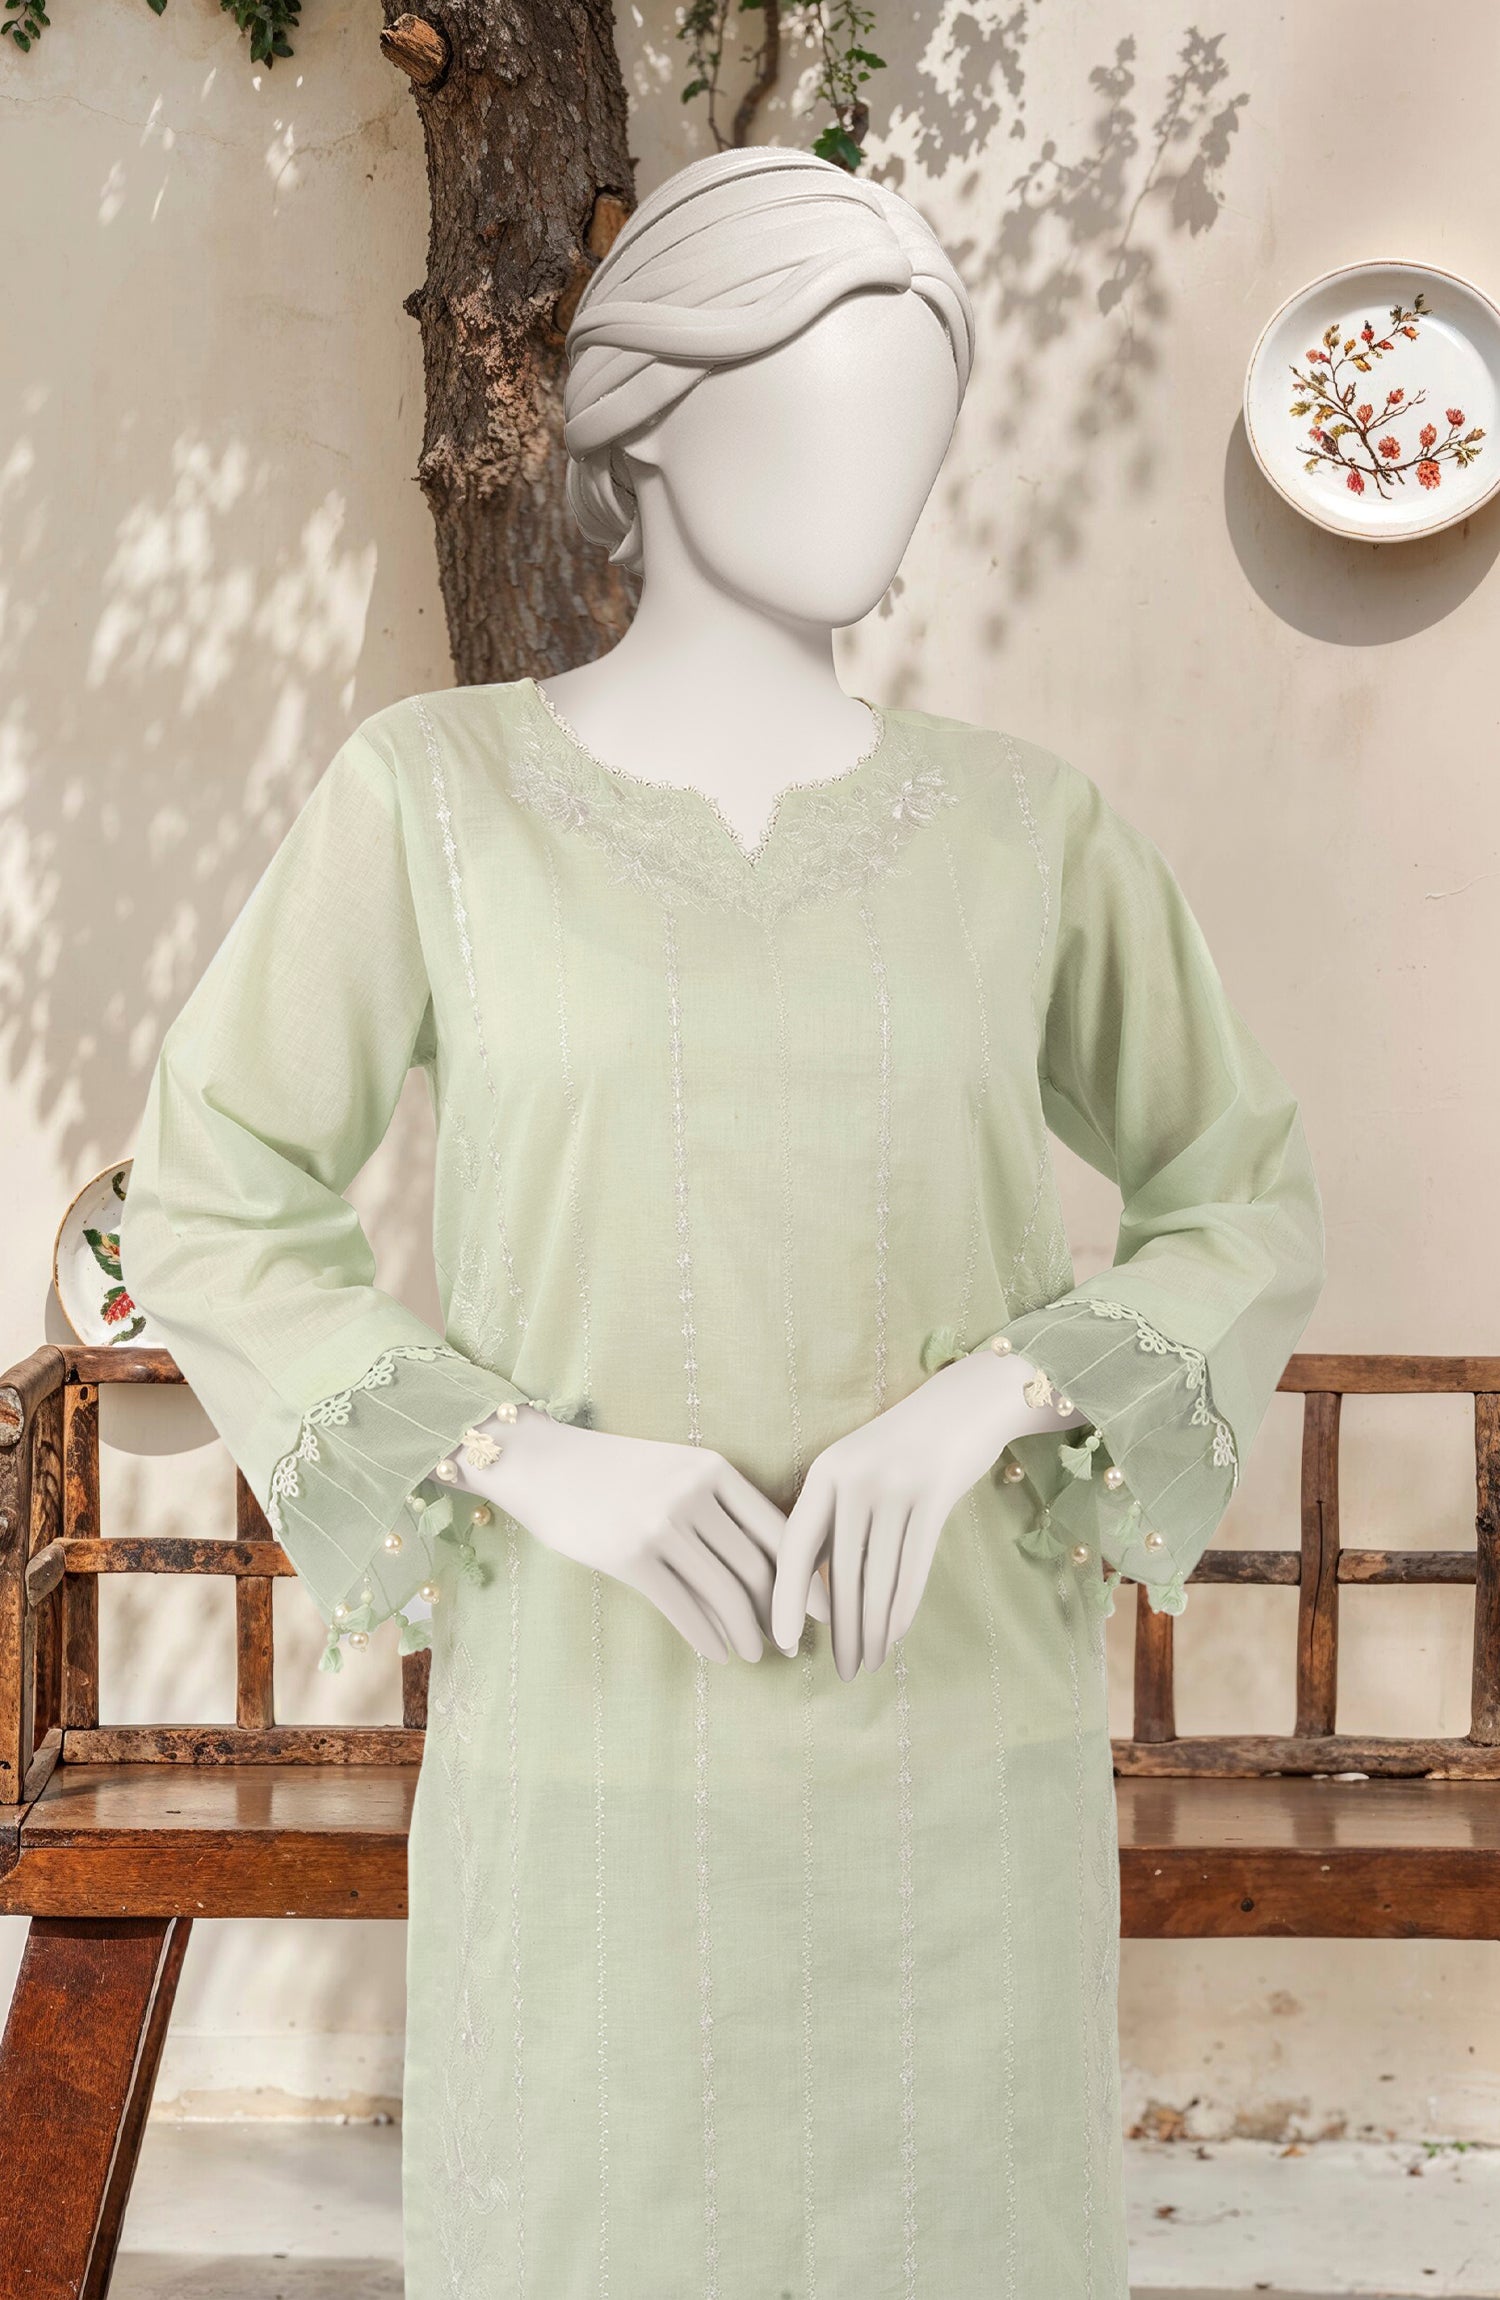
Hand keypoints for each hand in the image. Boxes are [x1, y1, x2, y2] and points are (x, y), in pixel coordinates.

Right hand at [447, 1410, 826, 1664]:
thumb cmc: (614, 1472)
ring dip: (749, 1633)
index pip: (779, 1528)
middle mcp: (693, 1494)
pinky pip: (683, 1608)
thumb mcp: (674, 1471)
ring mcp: (661, 1523)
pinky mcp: (630, 1556)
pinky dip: (708, 1637)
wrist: (542, 1464)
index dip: (808, 1575)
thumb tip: (769, 1567)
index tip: (825, 1609)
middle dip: (783, 1613)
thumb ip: (717, 1506)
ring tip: (756, 1654)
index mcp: (714, 1469)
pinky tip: (718, 1653)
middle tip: (795, 1643)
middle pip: (758, 1566)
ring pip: (726, 1592)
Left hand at [771, 1348, 1085, 1678]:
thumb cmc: (903, 1447)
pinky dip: (902, 1609)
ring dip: (872, 1629)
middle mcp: (855, 1479)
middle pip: (839, 1573)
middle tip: (841, 1671)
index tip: (781, 1643)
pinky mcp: (935, 1497)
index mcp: (824, 1472)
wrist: (967, 1402)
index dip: (784, 1600)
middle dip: (840, 1630)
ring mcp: (895, 1487)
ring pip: (878, 1579)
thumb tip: (806, 1591)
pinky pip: (913, 1569)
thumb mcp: (857, 1470)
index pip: (793, 1547)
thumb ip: (832, 1518)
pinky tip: (896, 1636)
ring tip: (869, 1662)